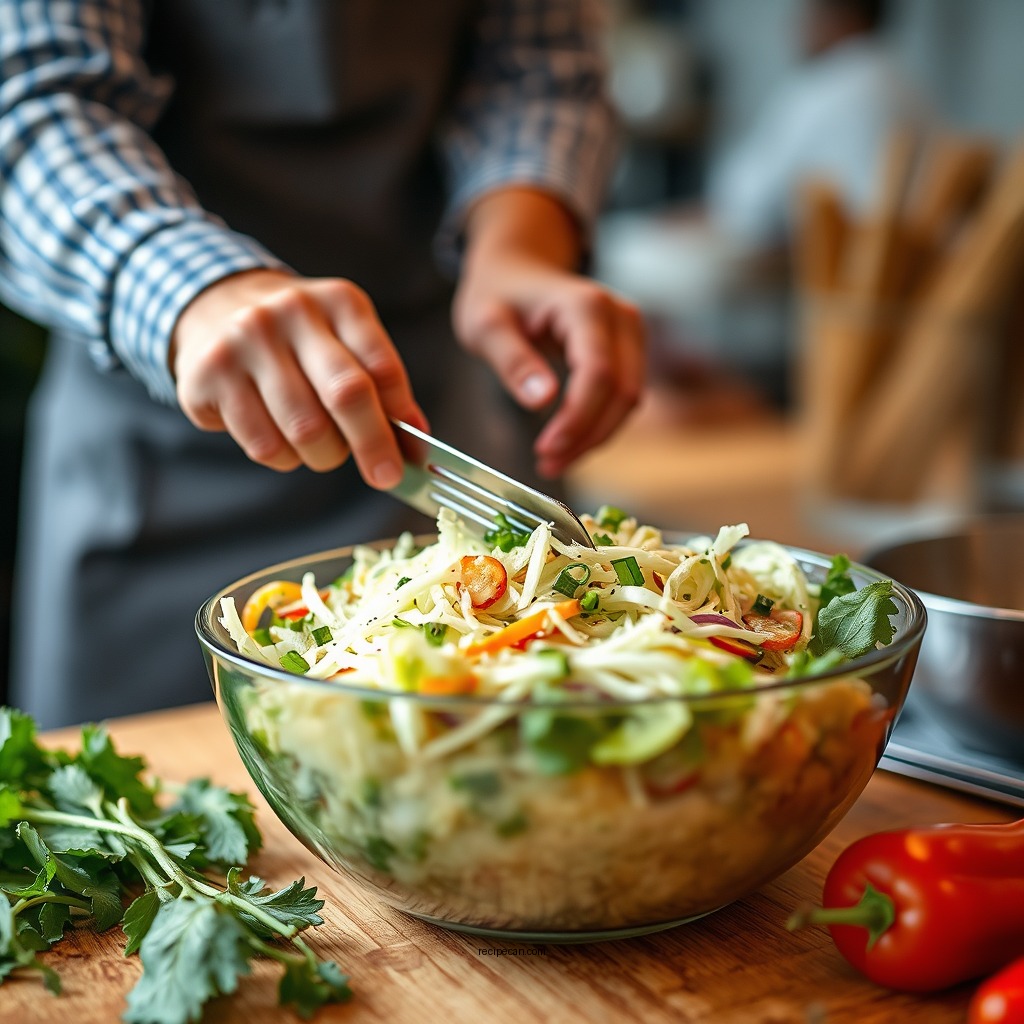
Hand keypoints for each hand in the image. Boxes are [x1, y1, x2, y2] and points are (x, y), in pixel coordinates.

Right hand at [170, 270, 427, 486]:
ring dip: (323, 456)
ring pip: (305, 430)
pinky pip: (264, 446)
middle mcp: (291, 312)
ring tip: (320, 446)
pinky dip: (283, 458)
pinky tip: (278, 436)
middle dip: (373, 446)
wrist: (216, 306)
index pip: (382, 369)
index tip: (413, 458)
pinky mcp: (208, 375)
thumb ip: (381, 386)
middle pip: (346, 395)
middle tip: (386, 478)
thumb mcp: (346, 342)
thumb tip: (415, 442)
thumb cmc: (299, 339)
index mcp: (339, 302)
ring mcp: (245, 341)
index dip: (401, 420)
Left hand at [453, 190, 644, 477]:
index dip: (578, 419)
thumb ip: (512, 360)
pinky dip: (599, 424)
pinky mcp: (630, 349)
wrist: (515, 268)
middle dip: (587, 436)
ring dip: (595, 436)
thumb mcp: (485, 326)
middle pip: (622, 392)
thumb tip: (544, 400)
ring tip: (552, 460)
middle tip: (547, 465)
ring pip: (628, 399)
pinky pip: (623, 396)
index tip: (546, 451)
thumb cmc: (496, 294)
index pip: (598, 374)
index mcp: (586, 306)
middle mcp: (620, 316)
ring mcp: (630, 332)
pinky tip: (567, 441)